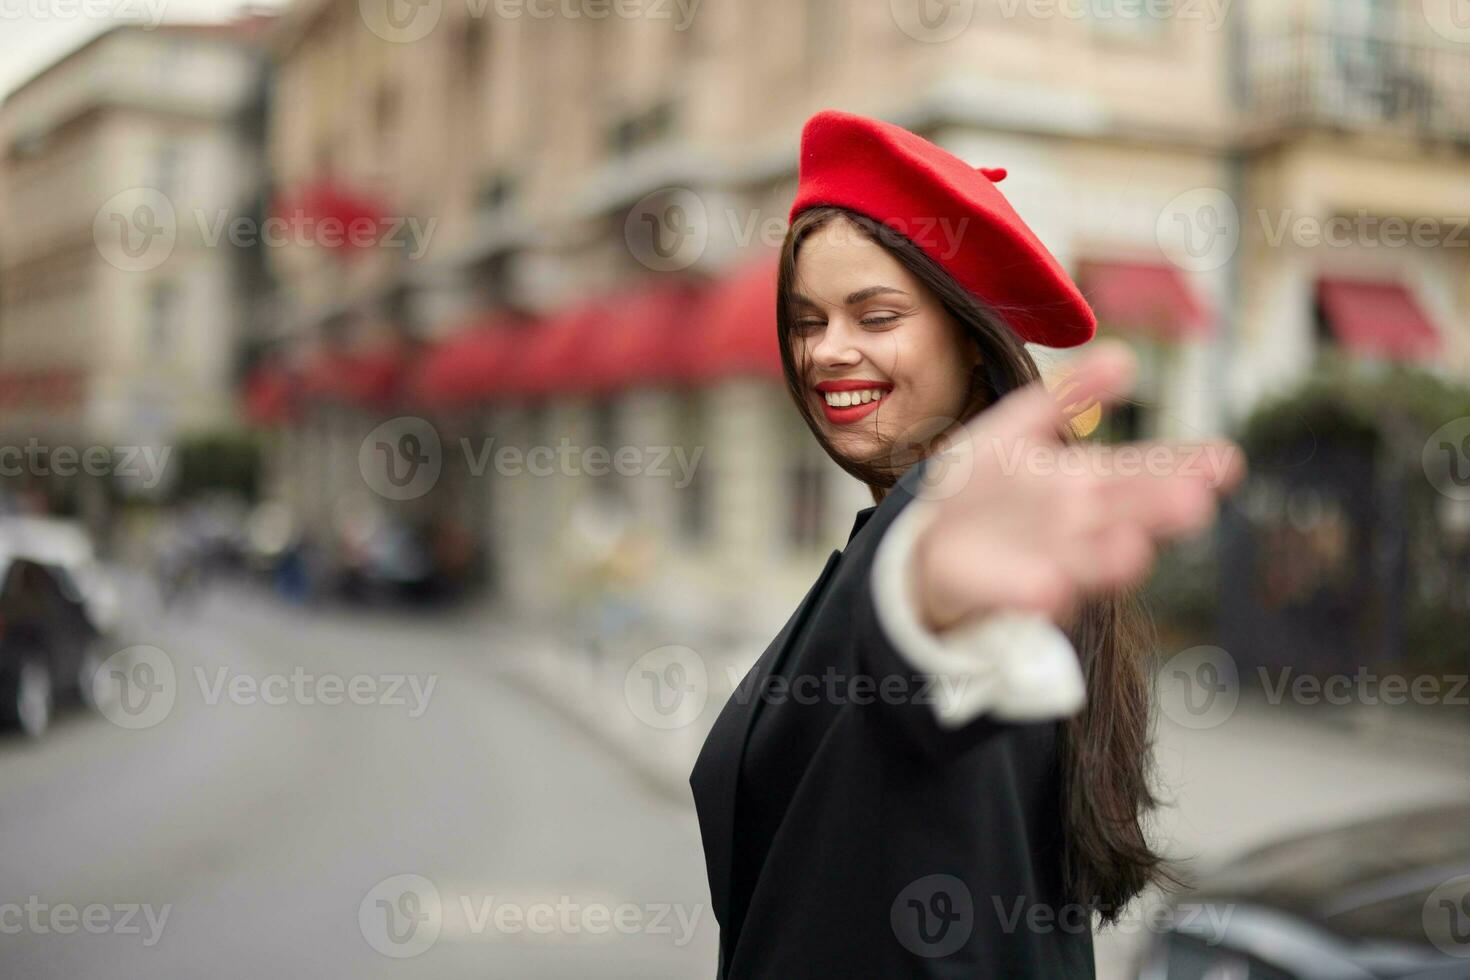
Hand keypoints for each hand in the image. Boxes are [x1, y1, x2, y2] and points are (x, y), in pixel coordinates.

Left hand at [912, 340, 1245, 632]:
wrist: (931, 540)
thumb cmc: (989, 485)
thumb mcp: (1021, 428)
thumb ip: (1070, 396)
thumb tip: (1125, 357)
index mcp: (1089, 483)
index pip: (1147, 472)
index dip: (1187, 467)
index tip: (1227, 463)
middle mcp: (1080, 523)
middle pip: (1126, 513)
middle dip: (1157, 509)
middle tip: (1193, 503)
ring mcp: (1048, 559)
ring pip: (1087, 559)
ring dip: (1110, 558)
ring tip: (1132, 549)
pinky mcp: (1006, 590)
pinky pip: (1025, 592)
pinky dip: (1039, 591)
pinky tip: (1052, 589)